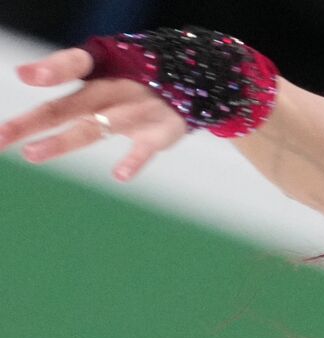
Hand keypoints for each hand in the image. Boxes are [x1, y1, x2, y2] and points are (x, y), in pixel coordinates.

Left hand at [0, 47, 184, 180]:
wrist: (193, 86)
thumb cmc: (134, 80)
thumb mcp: (105, 70)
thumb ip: (63, 70)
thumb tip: (21, 73)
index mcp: (103, 68)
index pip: (75, 63)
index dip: (52, 70)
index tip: (25, 77)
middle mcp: (118, 88)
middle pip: (70, 105)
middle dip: (34, 121)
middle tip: (2, 137)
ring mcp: (140, 111)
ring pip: (98, 127)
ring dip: (65, 141)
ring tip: (32, 154)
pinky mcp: (162, 132)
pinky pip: (146, 148)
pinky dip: (134, 161)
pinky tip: (119, 176)